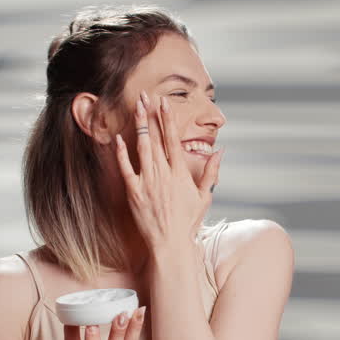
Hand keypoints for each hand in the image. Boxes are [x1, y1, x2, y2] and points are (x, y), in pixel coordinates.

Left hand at [113, 92, 221, 255]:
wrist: (170, 243)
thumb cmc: (188, 222)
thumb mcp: (205, 196)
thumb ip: (211, 172)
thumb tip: (220, 151)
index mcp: (180, 173)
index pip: (173, 140)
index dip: (168, 120)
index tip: (164, 103)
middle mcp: (163, 174)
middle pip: (156, 138)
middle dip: (150, 115)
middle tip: (144, 96)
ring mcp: (147, 182)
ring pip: (142, 148)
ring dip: (138, 127)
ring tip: (135, 108)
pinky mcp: (133, 193)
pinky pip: (126, 169)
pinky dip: (122, 153)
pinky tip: (118, 138)